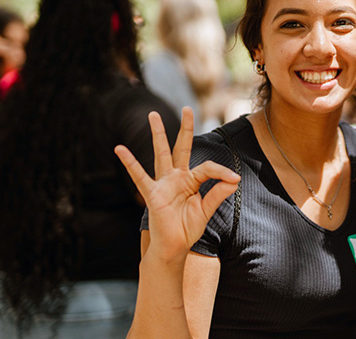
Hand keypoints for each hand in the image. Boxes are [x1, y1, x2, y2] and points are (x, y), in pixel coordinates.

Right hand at [115, 107, 239, 261]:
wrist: (174, 247)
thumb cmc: (187, 229)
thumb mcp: (206, 210)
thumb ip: (218, 194)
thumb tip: (234, 180)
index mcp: (191, 181)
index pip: (208, 168)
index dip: (222, 172)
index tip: (235, 179)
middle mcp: (176, 178)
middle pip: (181, 148)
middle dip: (185, 128)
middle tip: (187, 108)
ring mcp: (163, 184)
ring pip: (161, 154)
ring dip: (158, 134)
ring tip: (153, 115)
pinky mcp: (153, 194)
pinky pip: (140, 177)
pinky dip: (130, 164)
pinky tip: (120, 149)